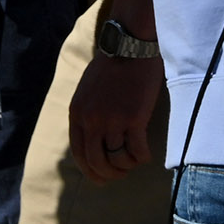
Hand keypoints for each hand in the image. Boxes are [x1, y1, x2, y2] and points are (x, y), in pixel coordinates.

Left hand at [70, 49, 164, 183]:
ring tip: (135, 161)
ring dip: (127, 166)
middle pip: (97, 162)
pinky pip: (137, 151)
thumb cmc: (113, 65)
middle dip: (109, 174)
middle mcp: (91, 120)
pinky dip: (142, 157)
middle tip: (121, 174)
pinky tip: (146, 154)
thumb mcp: (88, 90)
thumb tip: (95, 140)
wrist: (130, 46)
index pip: (79, 154)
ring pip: (118, 159)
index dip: (90, 170)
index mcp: (77, 113)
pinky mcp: (134, 119)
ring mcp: (112, 121)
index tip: (101, 178)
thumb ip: (87, 113)